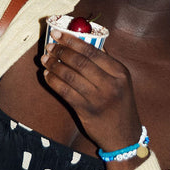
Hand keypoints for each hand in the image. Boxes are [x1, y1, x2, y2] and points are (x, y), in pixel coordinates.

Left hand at [41, 31, 141, 154]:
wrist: (124, 136)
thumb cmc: (120, 104)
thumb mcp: (122, 81)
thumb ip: (106, 62)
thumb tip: (86, 41)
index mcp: (120, 72)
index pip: (93, 51)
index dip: (72, 40)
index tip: (58, 33)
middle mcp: (110, 84)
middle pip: (80, 62)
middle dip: (61, 51)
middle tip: (50, 45)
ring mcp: (98, 98)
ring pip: (70, 76)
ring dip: (54, 65)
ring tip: (45, 59)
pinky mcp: (86, 111)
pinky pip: (65, 92)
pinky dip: (53, 81)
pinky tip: (47, 75)